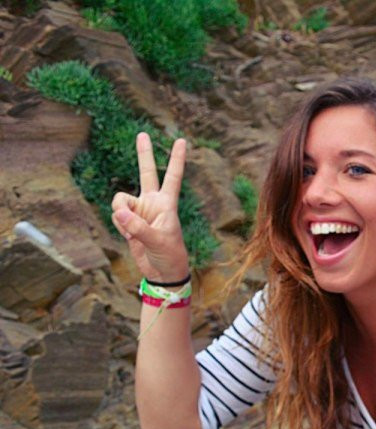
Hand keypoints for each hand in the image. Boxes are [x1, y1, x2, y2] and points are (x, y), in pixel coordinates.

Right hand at [111, 133, 190, 281]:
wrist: (161, 272)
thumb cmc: (169, 255)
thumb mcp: (158, 241)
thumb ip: (138, 227)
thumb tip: (119, 212)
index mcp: (167, 203)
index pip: (172, 176)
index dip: (176, 159)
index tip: (182, 140)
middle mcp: (152, 202)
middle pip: (145, 172)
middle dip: (143, 154)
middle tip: (142, 134)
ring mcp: (139, 211)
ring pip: (120, 201)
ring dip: (122, 215)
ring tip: (133, 232)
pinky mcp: (128, 221)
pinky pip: (117, 216)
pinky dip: (120, 226)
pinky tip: (130, 236)